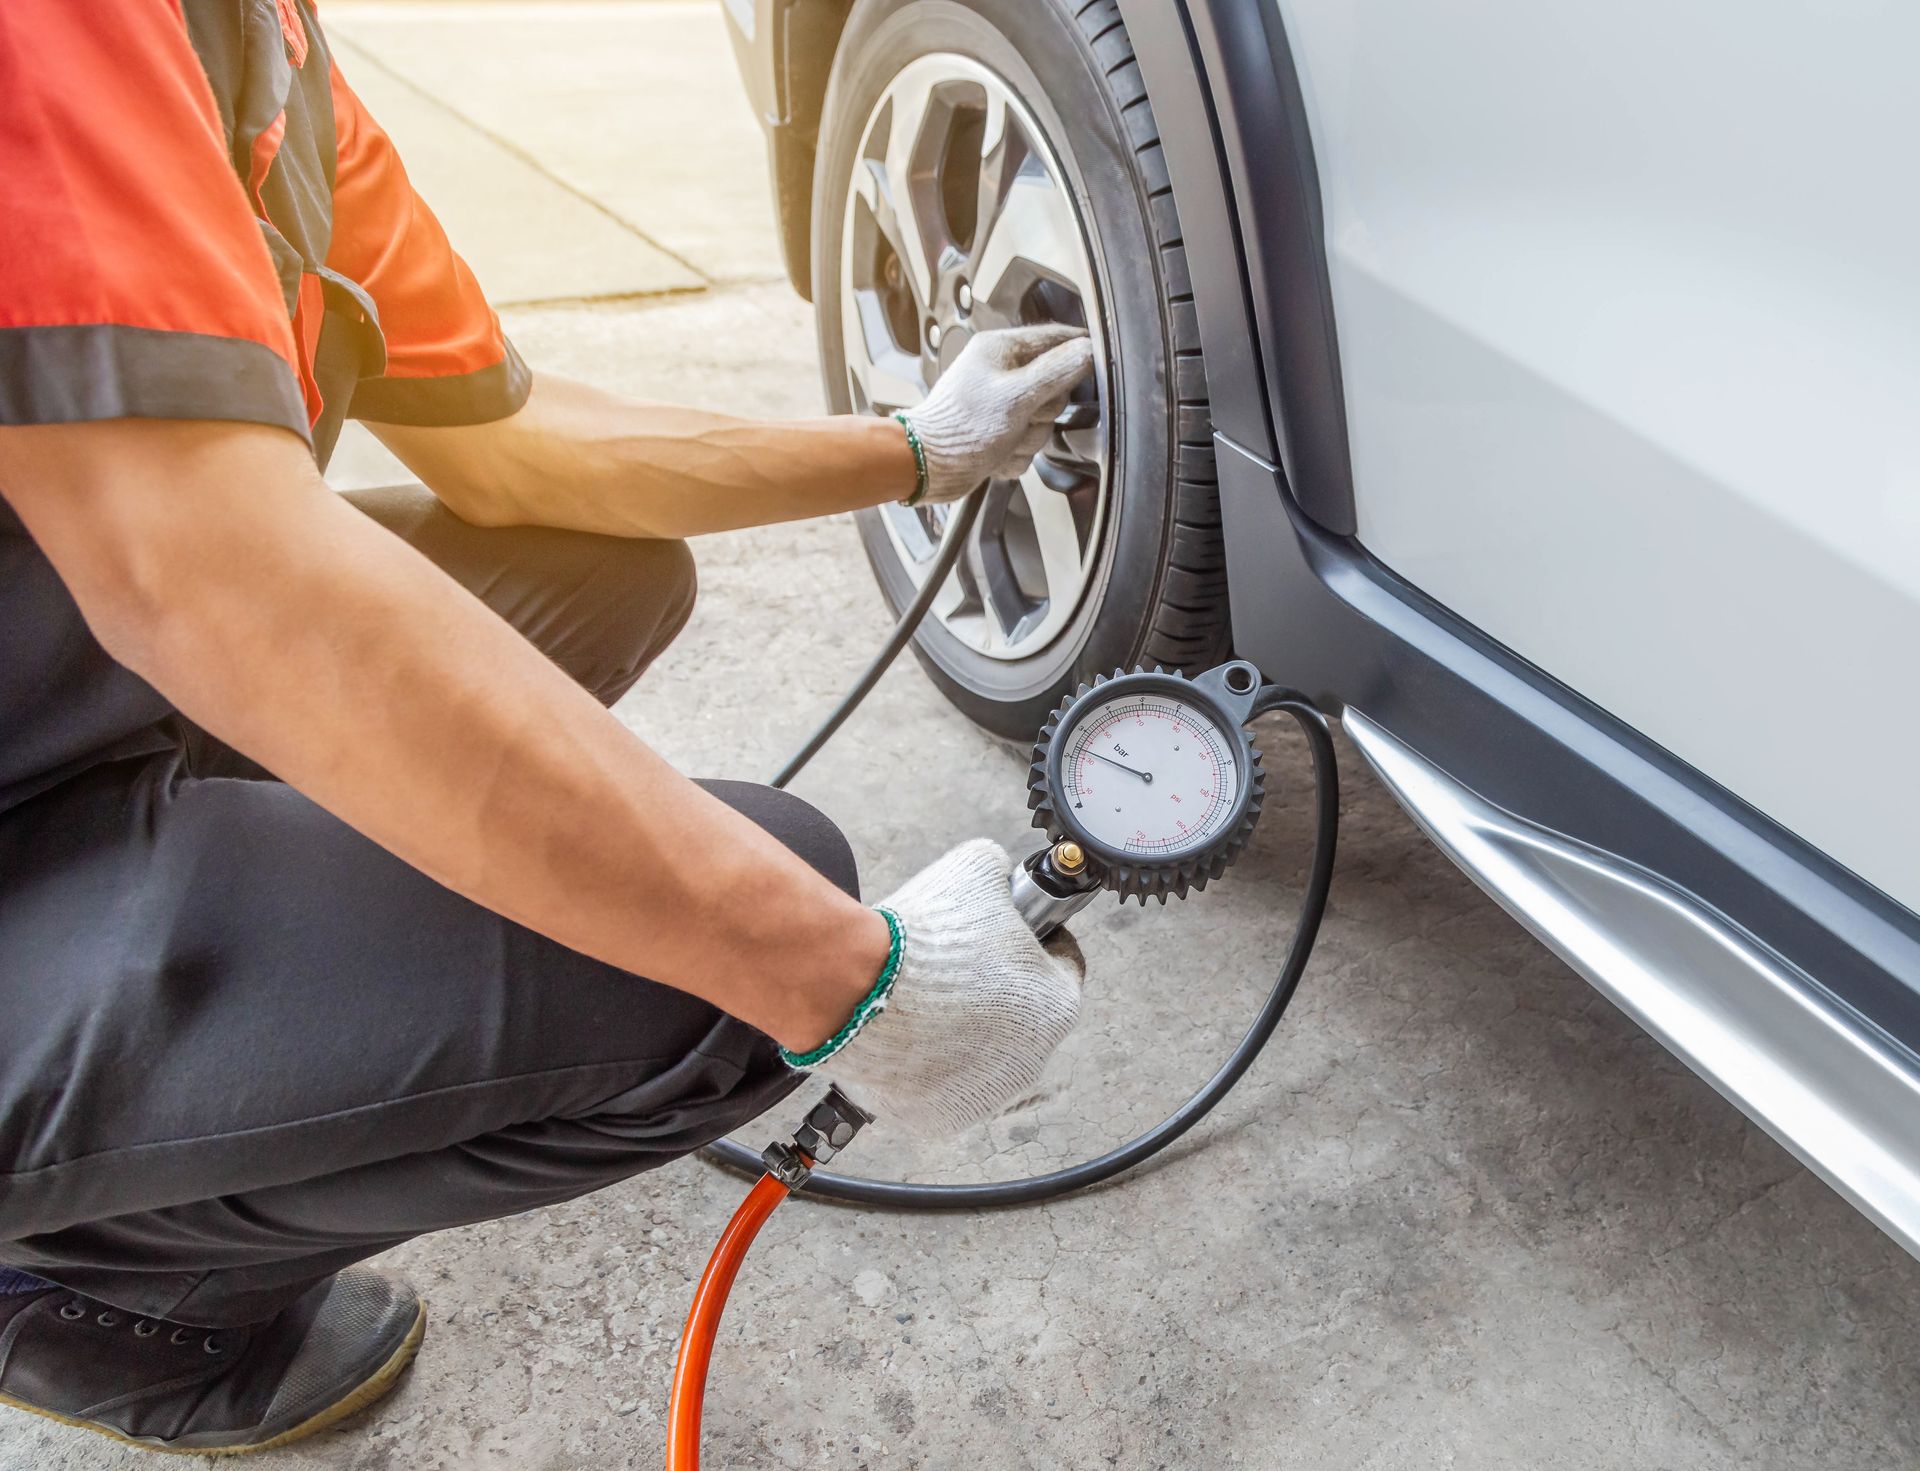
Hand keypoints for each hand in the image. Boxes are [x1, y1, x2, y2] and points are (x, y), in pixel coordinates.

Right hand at [805, 839, 1083, 1135]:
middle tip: (958, 966)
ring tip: (924, 1000)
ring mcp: (985, 1096)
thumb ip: (1001, 874)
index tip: (1013, 932)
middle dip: (997, 991)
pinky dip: (926, 1066)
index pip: (1062, 966)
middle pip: (1022, 1018)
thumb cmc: (926, 936)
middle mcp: (1032, 1061)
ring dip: (963, 1033)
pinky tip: (907, 1036)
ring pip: (982, 1058)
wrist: (856, 988)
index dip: (1037, 941)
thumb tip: (999, 875)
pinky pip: (940, 1088)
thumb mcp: (979, 868)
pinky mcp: (940, 1119)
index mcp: (1058, 1006)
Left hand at [901, 325, 1094, 503]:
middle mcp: (1001, 372)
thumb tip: (1087, 352)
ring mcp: (1000, 404)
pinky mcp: (997, 431)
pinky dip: (1016, 454)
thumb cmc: (962, 428)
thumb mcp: (1016, 397)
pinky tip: (997, 454)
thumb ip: (1055, 373)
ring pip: (1042, 421)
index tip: (1096, 365)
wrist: (928, 467)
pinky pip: (1027, 443)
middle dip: (1043, 411)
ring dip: (1028, 438)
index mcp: (1001, 350)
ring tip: (1005, 440)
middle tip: (1025, 417)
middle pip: (1055, 387)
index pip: (1056, 339)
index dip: (1078, 352)